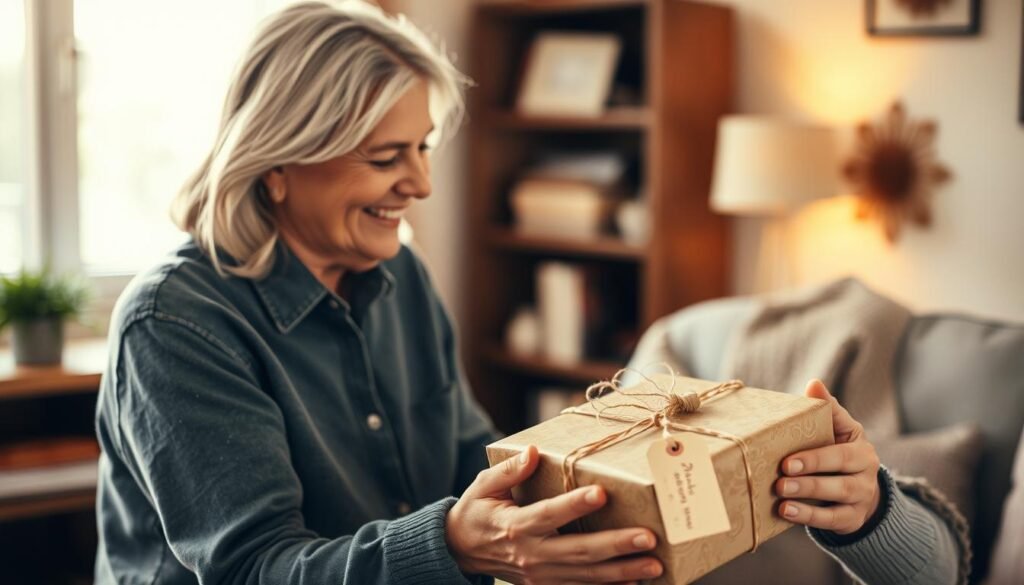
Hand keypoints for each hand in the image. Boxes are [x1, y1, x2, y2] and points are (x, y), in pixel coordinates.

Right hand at [446, 445, 663, 584]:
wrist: (459, 551)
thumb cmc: (476, 511)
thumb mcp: (484, 486)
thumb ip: (510, 471)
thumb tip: (534, 452)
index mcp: (516, 525)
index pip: (551, 514)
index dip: (576, 505)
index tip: (602, 493)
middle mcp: (531, 553)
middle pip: (579, 550)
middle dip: (616, 545)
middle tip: (647, 537)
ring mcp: (540, 574)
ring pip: (587, 575)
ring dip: (623, 571)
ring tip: (654, 564)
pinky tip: (635, 582)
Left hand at [775, 380, 881, 534]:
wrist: (861, 492)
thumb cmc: (839, 452)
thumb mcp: (839, 430)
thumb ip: (827, 410)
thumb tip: (814, 384)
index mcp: (860, 448)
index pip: (840, 451)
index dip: (814, 456)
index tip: (787, 460)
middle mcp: (866, 473)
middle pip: (839, 474)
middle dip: (810, 475)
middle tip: (781, 477)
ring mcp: (861, 497)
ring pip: (836, 496)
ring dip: (807, 496)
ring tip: (781, 495)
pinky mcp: (852, 518)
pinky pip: (832, 520)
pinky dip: (809, 517)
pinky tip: (786, 512)